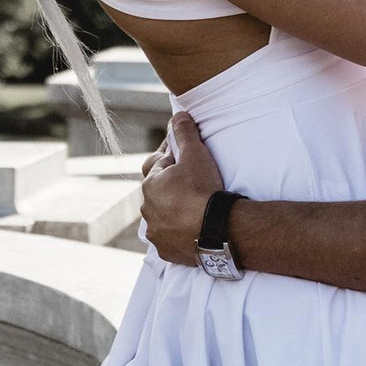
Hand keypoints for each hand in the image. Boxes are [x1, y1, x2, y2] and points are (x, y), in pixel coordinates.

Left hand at [140, 113, 226, 266]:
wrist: (218, 231)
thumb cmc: (203, 190)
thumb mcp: (195, 155)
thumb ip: (184, 134)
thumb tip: (179, 115)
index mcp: (151, 185)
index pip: (159, 164)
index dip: (171, 156)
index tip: (183, 154)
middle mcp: (148, 209)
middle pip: (159, 192)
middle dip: (171, 185)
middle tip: (190, 181)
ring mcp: (156, 232)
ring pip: (162, 216)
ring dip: (173, 211)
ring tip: (192, 207)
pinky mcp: (167, 250)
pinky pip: (170, 239)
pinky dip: (178, 233)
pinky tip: (191, 229)